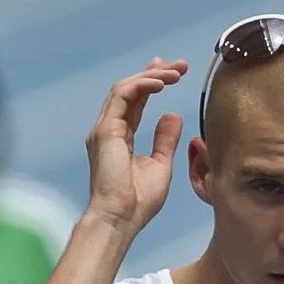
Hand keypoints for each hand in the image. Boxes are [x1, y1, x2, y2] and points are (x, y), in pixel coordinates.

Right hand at [85, 57, 187, 234]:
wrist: (120, 218)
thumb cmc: (138, 202)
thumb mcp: (160, 165)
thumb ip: (165, 139)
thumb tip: (172, 116)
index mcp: (121, 138)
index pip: (135, 102)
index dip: (152, 83)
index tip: (172, 72)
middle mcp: (109, 129)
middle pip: (130, 90)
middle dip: (154, 73)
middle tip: (179, 65)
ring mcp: (104, 128)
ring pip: (125, 88)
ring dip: (151, 76)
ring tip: (175, 73)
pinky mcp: (105, 129)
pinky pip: (122, 95)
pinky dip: (142, 85)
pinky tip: (162, 82)